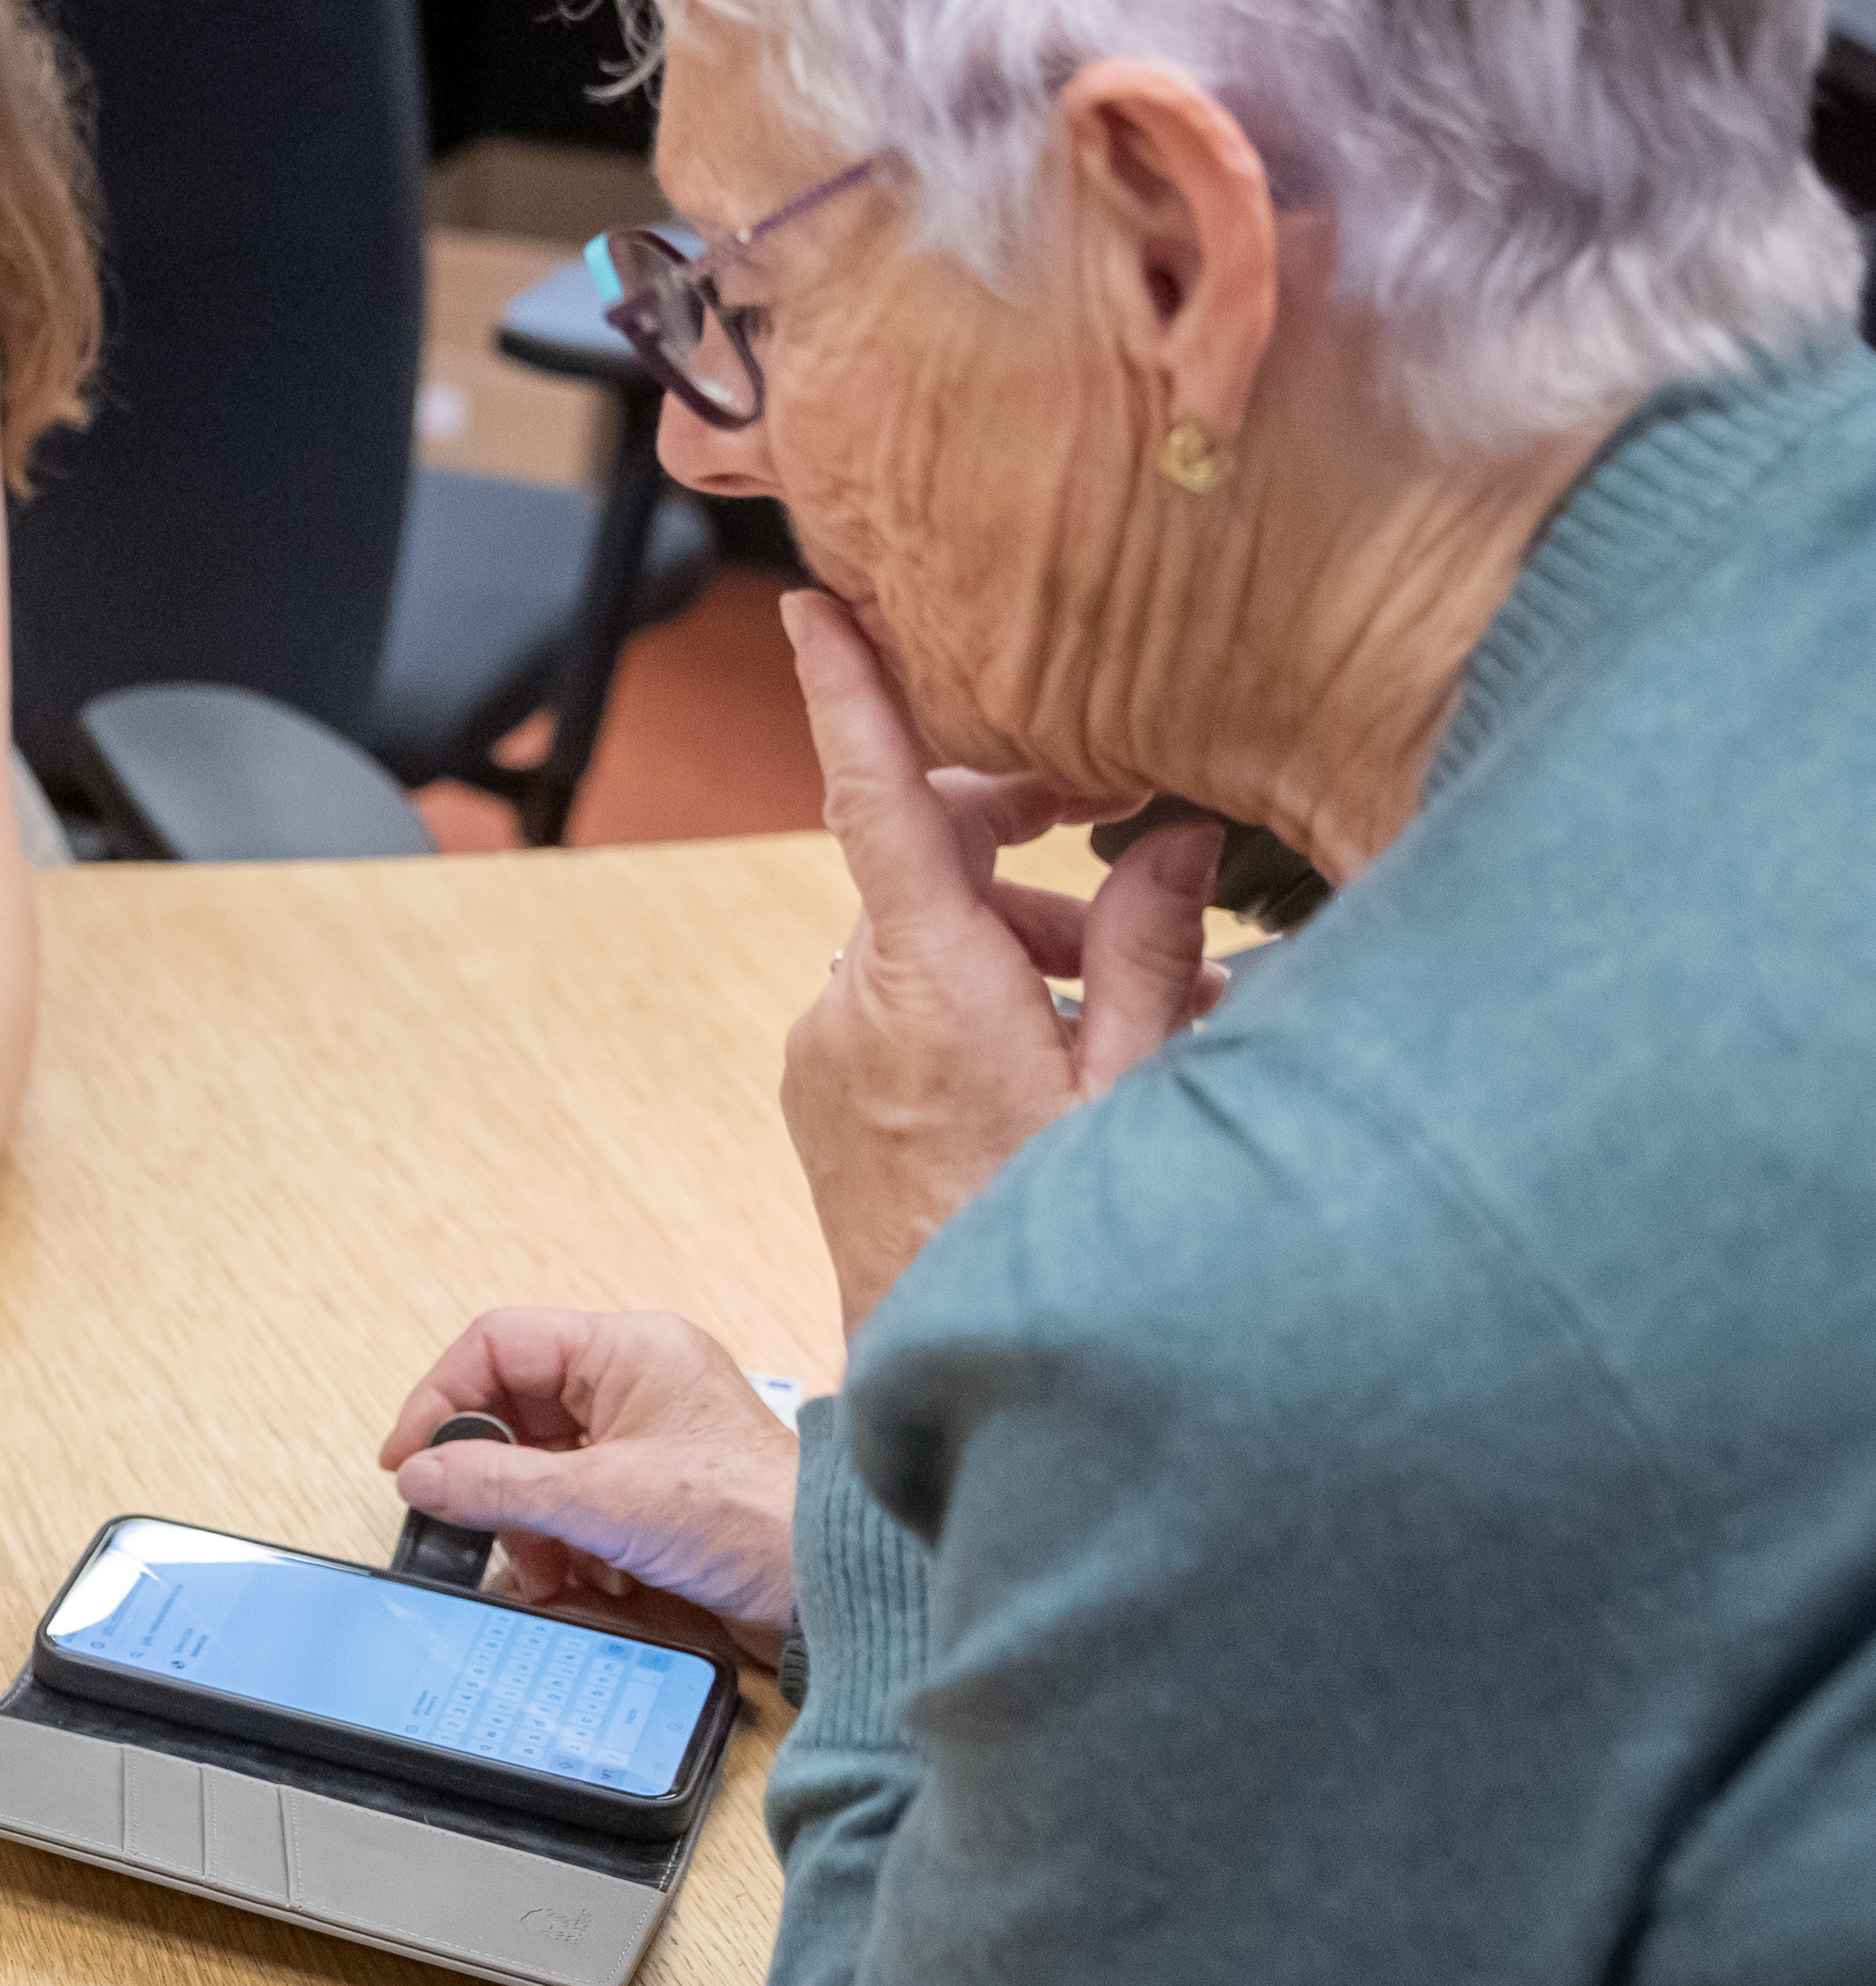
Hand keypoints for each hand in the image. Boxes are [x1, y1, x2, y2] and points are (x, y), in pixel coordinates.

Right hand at [381, 1310, 800, 1662]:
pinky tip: (584, 1577)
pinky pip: (572, 1502)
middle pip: (514, 1411)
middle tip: (467, 1520)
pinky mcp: (652, 1489)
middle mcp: (632, 1382)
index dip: (442, 1399)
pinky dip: (563, 1542)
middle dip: (492, 1478)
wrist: (831, 1587)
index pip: (497, 1345)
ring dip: (528, 1522)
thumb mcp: (602, 1500)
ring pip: (539, 1465)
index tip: (409, 1457)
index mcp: (626, 1349)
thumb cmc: (754, 1519)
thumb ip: (498, 1484)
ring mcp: (643, 1437)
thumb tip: (420, 1474)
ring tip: (546, 1565)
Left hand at [781, 594, 1220, 1332]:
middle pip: (920, 861)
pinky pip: (897, 999)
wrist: (948, 1376)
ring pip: (917, 933)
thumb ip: (1149, 951)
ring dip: (1013, 937)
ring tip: (1129, 1013)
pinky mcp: (821, 1093)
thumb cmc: (1053, 1247)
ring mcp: (825, 1051)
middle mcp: (850, 1003)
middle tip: (1127, 857)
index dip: (849, 691)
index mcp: (926, 985)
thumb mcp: (1133, 1094)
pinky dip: (975, 992)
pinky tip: (1065, 1056)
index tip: (813, 609)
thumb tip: (1172, 834)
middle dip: (1020, 846)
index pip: (874, 798)